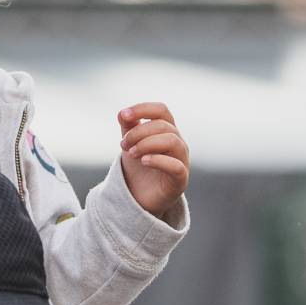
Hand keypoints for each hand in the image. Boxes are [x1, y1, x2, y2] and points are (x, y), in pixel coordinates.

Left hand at [118, 102, 189, 219]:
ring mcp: (182, 161)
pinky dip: (158, 160)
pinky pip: (176, 166)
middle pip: (163, 125)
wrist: (140, 196)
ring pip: (173, 141)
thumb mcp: (130, 142)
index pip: (162, 110)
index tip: (124, 115)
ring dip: (147, 144)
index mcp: (167, 131)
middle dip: (138, 132)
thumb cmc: (139, 165)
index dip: (143, 109)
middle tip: (123, 144)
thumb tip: (123, 113)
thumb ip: (128, 126)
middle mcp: (178, 143)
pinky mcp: (180, 180)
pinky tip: (143, 161)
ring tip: (131, 153)